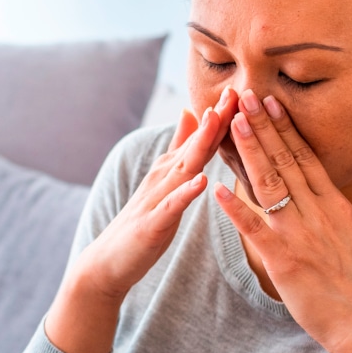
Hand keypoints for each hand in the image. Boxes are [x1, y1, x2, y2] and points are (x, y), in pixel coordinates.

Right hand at [45, 89, 237, 352]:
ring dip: (200, 143)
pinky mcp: (153, 223)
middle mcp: (164, 177)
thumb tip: (190, 113)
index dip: (221, 115)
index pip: (201, 138)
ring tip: (217, 121)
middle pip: (194, 144)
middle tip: (235, 92)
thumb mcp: (165, 181)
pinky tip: (201, 181)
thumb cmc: (143, 221)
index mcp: (172, 169)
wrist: (108, 262)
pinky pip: (172, 206)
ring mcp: (157, 199)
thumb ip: (178, 150)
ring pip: (183, 167)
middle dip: (215, 118)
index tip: (243, 90)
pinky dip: (186, 192)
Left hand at [214, 90, 351, 352]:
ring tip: (231, 122)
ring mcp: (300, 238)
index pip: (309, 159)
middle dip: (263, 127)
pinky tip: (217, 188)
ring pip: (269, 186)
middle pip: (285, 163)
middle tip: (242, 96)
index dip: (287, 130)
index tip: (272, 102)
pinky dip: (236, 209)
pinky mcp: (284, 263)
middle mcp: (318, 216)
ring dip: (249, 153)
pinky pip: (255, 230)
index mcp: (339, 209)